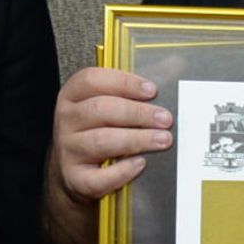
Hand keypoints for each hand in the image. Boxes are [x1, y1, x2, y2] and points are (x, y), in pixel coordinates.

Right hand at [47, 68, 171, 243]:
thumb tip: (176, 63)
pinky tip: (140, 164)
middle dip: (137, 113)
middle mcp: (67, 121)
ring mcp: (68, 151)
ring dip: (136, 139)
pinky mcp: (76, 179)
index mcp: (73, 97)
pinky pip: (98, 177)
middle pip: (100, 109)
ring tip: (163, 140)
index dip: (123, 82)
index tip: (151, 90)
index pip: (91, 80)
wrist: (75, 177)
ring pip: (101, 141)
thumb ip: (139, 87)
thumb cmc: (99, 133)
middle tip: (166, 119)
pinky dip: (121, 171)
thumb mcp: (111, 107)